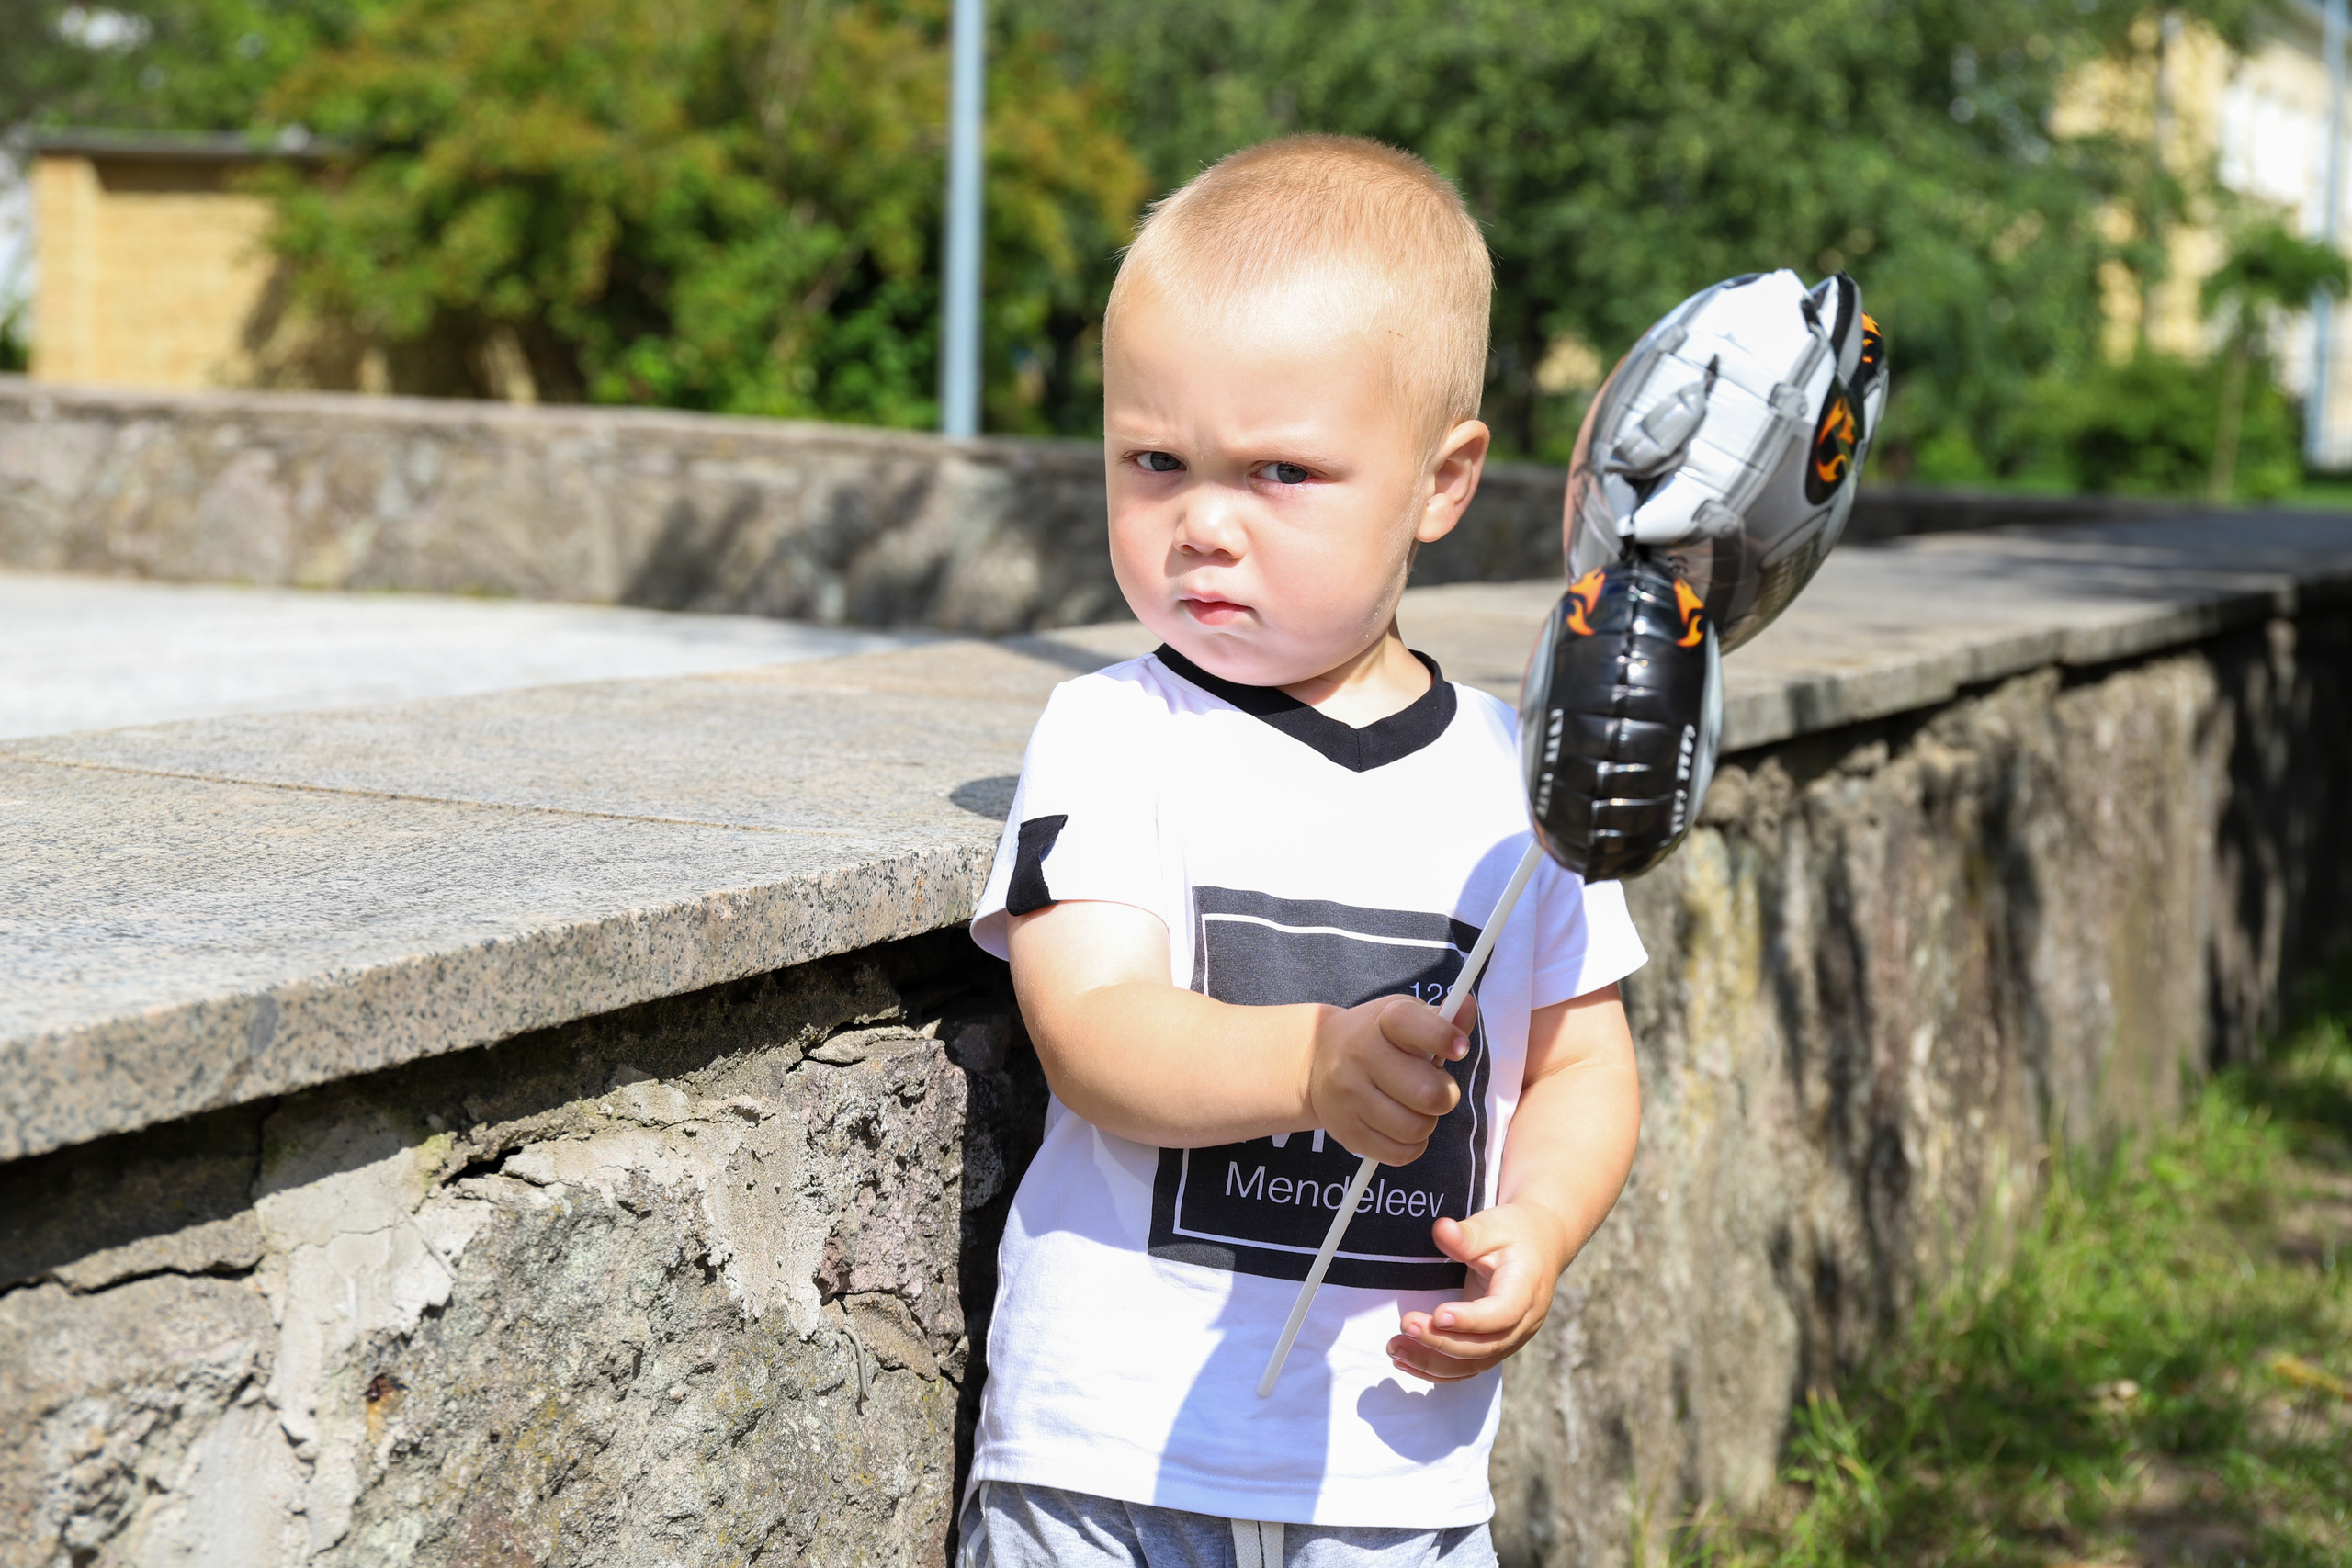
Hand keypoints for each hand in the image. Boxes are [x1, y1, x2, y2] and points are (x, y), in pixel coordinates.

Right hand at [1306, 995, 1475, 1166]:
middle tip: (1435, 1086)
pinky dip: (1412, 1144)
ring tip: (1414, 1106)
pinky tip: (1401, 1125)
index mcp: (1380, 1023)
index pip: (1410, 1024)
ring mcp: (1350, 1097)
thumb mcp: (1404, 1017)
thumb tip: (1468, 1005)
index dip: (1443, 1037)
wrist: (1315, 1061)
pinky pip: (1402, 1154)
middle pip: (1429, 1093)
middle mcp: (1360, 1057)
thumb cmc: (1375, 1038)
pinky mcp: (1348, 1132)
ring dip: (1427, 1121)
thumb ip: (1442, 1019)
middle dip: (1445, 1094)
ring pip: (1417, 1128)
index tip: (1460, 1048)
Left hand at [1385, 1203, 1571, 1381]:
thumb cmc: (1514, 1233)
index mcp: (1526, 1289)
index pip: (1502, 1313)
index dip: (1471, 1319)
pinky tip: (1407, 1361)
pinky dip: (1438, 1368)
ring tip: (1395, 1348)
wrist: (1538, 1246)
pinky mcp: (1496, 1345)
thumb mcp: (1494, 1225)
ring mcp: (1511, 1339)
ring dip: (1433, 1361)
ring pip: (1474, 1363)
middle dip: (1441, 1341)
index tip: (1437, 1315)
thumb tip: (1441, 1229)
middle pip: (1485, 1345)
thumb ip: (1468, 1234)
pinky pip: (1468, 1366)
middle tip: (1406, 1325)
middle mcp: (1524, 1321)